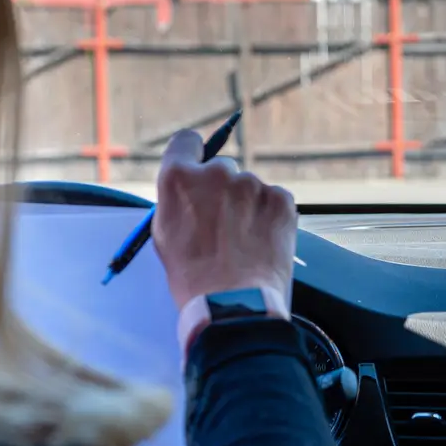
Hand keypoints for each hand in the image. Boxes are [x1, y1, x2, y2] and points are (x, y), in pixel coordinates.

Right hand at [152, 129, 297, 311]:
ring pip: (249, 187)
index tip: (197, 168)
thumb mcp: (164, 232)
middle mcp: (217, 172)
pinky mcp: (281, 198)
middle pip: (221, 167)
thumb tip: (189, 188)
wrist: (233, 304)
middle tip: (221, 222)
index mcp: (180, 177)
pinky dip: (268, 216)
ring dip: (246, 205)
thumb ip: (176, 199)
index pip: (187, 141)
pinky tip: (260, 241)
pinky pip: (273, 199)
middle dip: (221, 189)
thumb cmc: (193, 276)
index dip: (192, 155)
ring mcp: (252, 184)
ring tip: (242, 241)